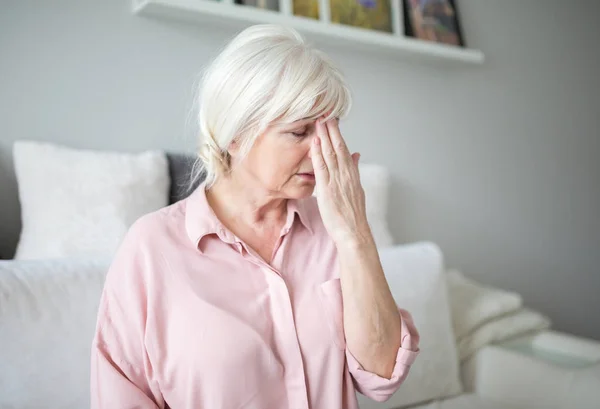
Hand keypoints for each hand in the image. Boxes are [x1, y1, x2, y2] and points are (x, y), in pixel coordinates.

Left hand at [310, 116, 372, 246]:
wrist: (354, 232)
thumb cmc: (353, 215)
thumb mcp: (357, 189)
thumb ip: (354, 170)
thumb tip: (356, 154)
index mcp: (352, 174)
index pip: (344, 149)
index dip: (338, 134)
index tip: (332, 121)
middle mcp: (346, 174)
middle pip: (338, 147)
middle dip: (331, 129)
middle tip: (326, 113)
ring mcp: (337, 181)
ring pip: (331, 153)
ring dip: (325, 136)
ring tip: (319, 120)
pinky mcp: (328, 190)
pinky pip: (322, 168)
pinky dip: (318, 154)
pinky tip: (315, 142)